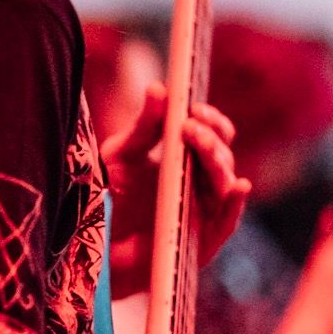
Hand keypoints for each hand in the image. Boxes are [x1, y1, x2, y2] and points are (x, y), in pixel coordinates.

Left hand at [103, 84, 251, 298]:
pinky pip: (226, 223)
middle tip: (189, 126)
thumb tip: (159, 88)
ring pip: (226, 184)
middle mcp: (200, 185)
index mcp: (186, 160)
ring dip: (217, 162)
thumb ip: (144, 125)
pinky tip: (239, 186)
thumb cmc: (107, 199)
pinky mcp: (202, 242)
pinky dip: (235, 205)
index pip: (213, 135)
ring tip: (198, 144)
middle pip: (222, 157)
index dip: (210, 120)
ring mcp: (203, 213)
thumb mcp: (122, 155)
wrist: (92, 245)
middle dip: (210, 138)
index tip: (194, 107)